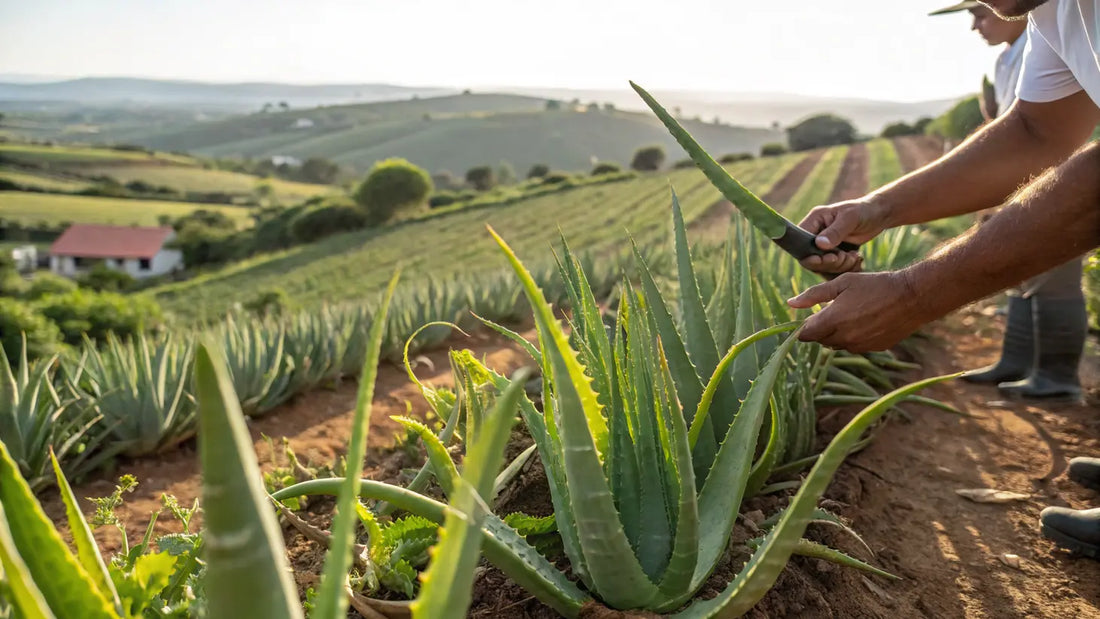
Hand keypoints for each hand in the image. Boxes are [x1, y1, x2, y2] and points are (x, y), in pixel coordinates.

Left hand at [787, 271, 933, 352]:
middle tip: (833, 310)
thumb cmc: (875, 285)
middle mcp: (844, 338)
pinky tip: (865, 321)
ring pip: (837, 345)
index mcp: (833, 320)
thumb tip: (790, 303)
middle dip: (821, 328)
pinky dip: (854, 337)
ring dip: (837, 333)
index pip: (805, 335)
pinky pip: (854, 346)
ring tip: (852, 313)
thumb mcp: (842, 283)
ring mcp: (860, 346)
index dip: (804, 327)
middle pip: (820, 340)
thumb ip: (814, 295)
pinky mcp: (873, 349)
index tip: (811, 316)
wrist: (911, 297)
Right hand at [798, 198, 888, 274]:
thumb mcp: (850, 219)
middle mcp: (815, 233)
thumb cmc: (864, 211)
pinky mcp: (833, 253)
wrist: (878, 216)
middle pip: (809, 257)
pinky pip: (832, 268)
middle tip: (843, 257)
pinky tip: (855, 259)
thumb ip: (835, 232)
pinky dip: (844, 268)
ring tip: (853, 256)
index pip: (800, 241)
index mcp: (814, 220)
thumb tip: (819, 245)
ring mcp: (823, 244)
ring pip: (822, 266)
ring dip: (838, 266)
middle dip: (827, 262)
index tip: (826, 258)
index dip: (809, 254)